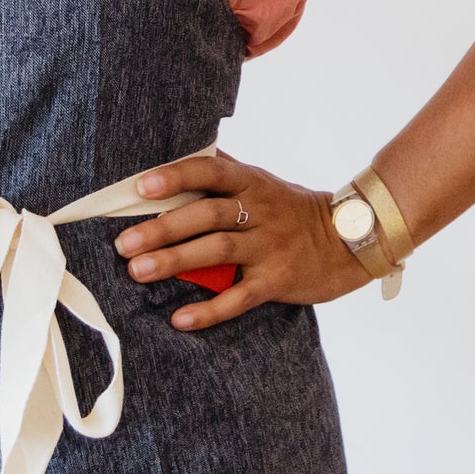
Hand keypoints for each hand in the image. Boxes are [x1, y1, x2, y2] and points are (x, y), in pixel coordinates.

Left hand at [115, 152, 366, 329]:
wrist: (350, 240)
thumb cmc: (295, 211)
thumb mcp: (265, 183)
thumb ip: (225, 172)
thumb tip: (179, 154)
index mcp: (254, 183)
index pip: (212, 172)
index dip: (177, 177)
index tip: (143, 186)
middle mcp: (261, 212)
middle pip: (208, 215)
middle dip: (163, 228)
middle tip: (124, 244)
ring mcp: (270, 247)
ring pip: (218, 252)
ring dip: (175, 261)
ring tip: (138, 272)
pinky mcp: (277, 281)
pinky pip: (239, 297)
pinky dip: (209, 310)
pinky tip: (180, 319)